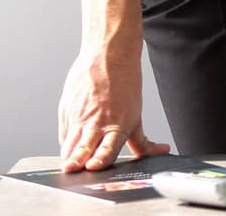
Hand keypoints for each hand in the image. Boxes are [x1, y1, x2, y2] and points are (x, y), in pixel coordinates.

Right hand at [57, 46, 169, 171]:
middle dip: (76, 162)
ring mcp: (79, 116)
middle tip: (71, 169)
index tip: (93, 167)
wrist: (108, 55)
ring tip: (68, 166)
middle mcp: (97, 122)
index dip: (99, 161)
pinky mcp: (66, 110)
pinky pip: (64, 134)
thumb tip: (161, 151)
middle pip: (82, 149)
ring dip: (68, 157)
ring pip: (68, 144)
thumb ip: (142, 141)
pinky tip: (69, 148)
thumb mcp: (136, 115)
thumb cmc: (124, 83)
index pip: (106, 149)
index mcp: (117, 125)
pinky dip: (66, 144)